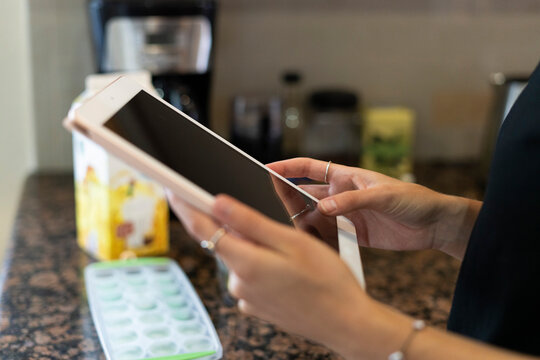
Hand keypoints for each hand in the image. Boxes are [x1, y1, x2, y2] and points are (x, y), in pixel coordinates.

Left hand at [167, 192, 373, 354]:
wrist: (345, 323)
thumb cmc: (327, 280)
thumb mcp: (292, 242)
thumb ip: (250, 223)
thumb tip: (217, 203)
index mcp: (246, 262)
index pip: (202, 229)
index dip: (185, 207)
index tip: (172, 190)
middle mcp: (239, 283)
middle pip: (225, 243)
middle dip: (239, 229)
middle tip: (272, 228)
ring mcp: (246, 298)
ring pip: (241, 259)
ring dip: (255, 249)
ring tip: (292, 256)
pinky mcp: (255, 306)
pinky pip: (250, 277)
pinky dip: (261, 267)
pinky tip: (288, 272)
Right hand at [268, 158, 481, 258]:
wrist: (434, 224)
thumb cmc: (413, 200)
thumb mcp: (383, 195)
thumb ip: (352, 201)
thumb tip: (323, 209)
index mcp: (346, 177)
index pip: (310, 168)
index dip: (288, 168)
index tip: (267, 169)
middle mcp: (341, 195)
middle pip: (306, 195)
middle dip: (288, 198)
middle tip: (269, 206)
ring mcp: (345, 215)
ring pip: (314, 218)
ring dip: (303, 223)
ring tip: (291, 232)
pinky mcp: (352, 234)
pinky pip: (328, 236)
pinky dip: (318, 241)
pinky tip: (310, 247)